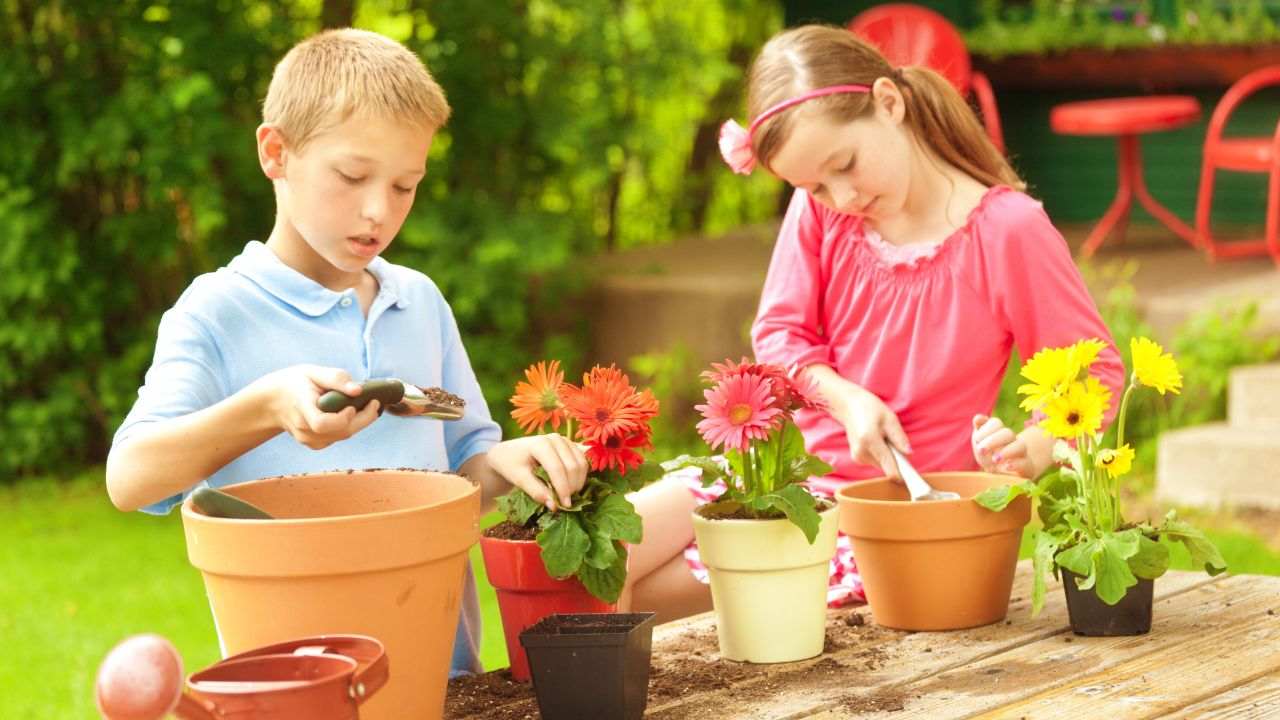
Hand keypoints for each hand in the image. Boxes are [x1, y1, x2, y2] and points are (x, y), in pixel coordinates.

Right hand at [263, 365, 381, 449]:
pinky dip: (348, 427)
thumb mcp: (312, 372)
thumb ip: (336, 379)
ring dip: (358, 422)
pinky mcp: (314, 444)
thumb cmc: (294, 383)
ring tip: (364, 404)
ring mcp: (308, 439)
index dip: (342, 418)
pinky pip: (338, 438)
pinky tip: (350, 413)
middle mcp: (304, 428)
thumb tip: (359, 390)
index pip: (322, 423)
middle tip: (374, 402)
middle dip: (363, 418)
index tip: (353, 404)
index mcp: (301, 407)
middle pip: (340, 432)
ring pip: (342, 436)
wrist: (273, 402)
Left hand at [487, 434, 588, 510]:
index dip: (562, 488)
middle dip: (572, 487)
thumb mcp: (518, 478)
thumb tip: (554, 506)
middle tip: (566, 504)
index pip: (557, 468)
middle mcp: (556, 438)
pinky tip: (572, 487)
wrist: (508, 453)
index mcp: (540, 443)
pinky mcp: (571, 446)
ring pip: (581, 464)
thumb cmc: (511, 464)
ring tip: (568, 496)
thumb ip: (536, 491)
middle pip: (572, 466)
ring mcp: (565, 440)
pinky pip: (583, 462)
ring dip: (578, 482)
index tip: (565, 506)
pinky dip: (580, 476)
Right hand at [827, 380, 911, 480]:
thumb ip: (899, 438)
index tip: (913, 479)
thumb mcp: (889, 418)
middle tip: (896, 442)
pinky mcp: (857, 458)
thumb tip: (909, 454)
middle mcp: (862, 453)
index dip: (903, 476)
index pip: (890, 469)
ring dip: (888, 456)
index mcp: (870, 441)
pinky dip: (881, 454)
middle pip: (887, 467)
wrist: (848, 405)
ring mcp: (858, 457)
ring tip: (884, 438)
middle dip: (896, 459)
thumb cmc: (869, 408)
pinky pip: (877, 461)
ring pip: (882, 465)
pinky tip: (878, 440)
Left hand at [971, 414, 1034, 477]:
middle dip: (993, 441)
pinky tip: (1007, 466)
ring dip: (1006, 452)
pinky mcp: (1026, 466)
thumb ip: (979, 430)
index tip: (977, 439)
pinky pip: (1025, 463)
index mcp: (998, 432)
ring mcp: (1020, 453)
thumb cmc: (988, 455)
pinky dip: (1016, 464)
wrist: (1003, 474)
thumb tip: (978, 418)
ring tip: (994, 459)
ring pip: (1020, 446)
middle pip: (1008, 433)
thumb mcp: (980, 443)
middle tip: (981, 450)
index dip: (986, 429)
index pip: (996, 423)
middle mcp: (1011, 440)